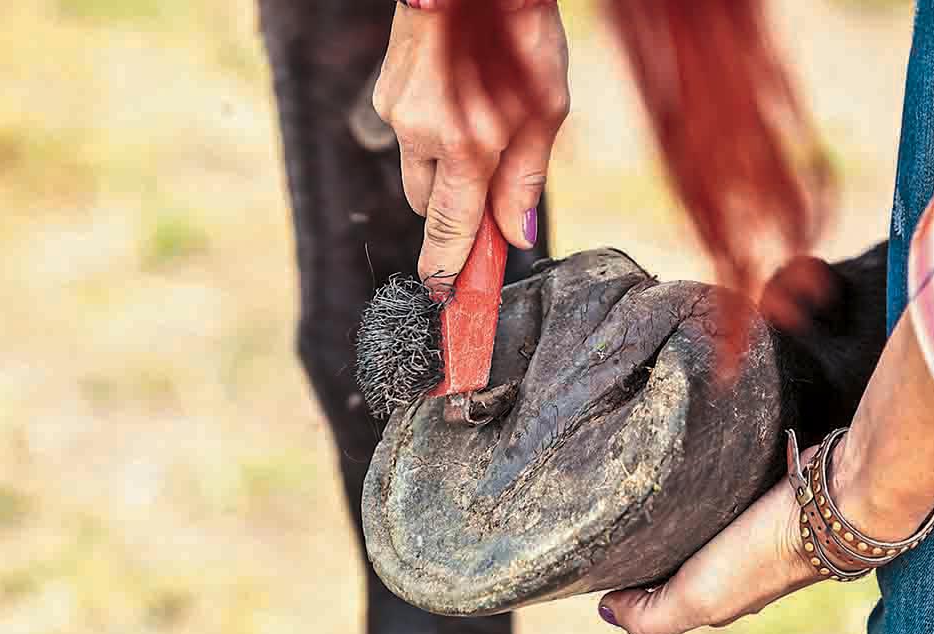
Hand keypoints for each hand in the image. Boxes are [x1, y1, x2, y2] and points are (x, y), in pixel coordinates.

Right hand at [372, 2, 569, 283]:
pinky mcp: (386, 92)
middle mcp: (421, 134)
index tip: (446, 299)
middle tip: (492, 187)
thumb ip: (525, 178)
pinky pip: (408, 135)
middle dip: (458, 209)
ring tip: (481, 126)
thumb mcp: (547, 108)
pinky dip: (432, 135)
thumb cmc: (521, 33)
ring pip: (416, 172)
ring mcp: (397, 112)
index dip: (448, 270)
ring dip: (445, 172)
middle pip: (430, 206)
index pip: (449, 231)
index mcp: (465, 144)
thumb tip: (515, 235)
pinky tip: (459, 98)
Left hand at [598, 448, 825, 633]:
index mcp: (711, 599)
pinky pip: (712, 499)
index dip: (621, 579)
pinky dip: (692, 492)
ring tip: (637, 490)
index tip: (595, 552)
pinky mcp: (755, 499)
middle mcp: (726, 570)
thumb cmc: (763, 554)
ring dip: (665, 516)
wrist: (832, 505)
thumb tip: (607, 611)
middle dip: (639, 547)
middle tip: (611, 517)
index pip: (651, 596)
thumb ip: (650, 617)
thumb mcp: (698, 598)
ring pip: (688, 530)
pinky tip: (680, 474)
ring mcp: (743, 535)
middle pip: (668, 563)